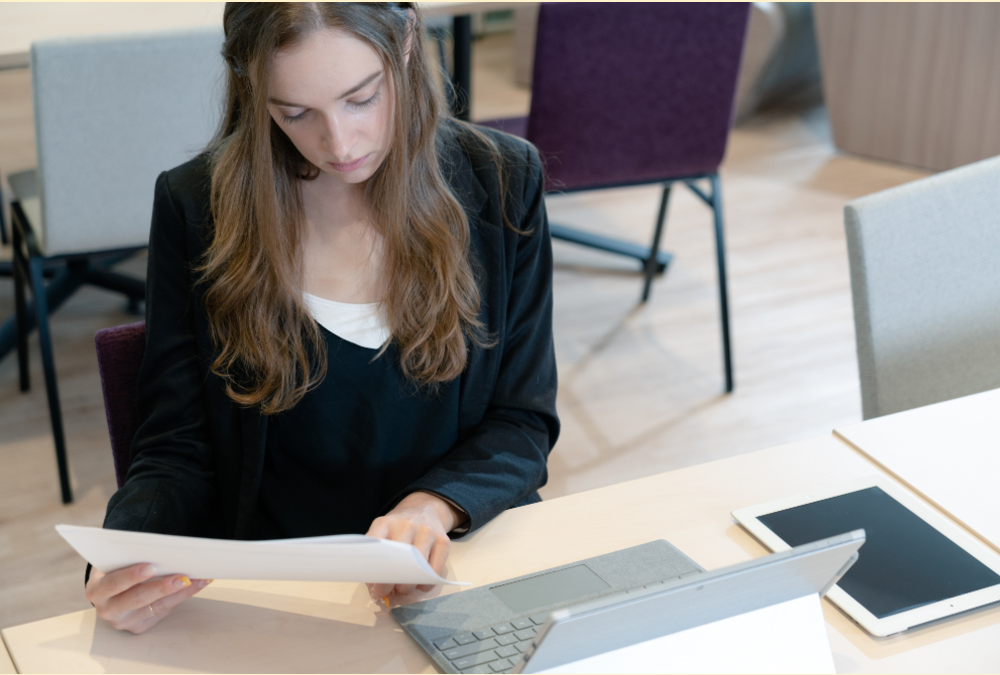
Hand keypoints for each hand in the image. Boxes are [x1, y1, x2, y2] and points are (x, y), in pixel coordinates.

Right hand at [85, 563, 210, 633]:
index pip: (114, 583)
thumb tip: (161, 547)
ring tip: (198, 579)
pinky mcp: (139, 627)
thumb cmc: (118, 567)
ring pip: (155, 606)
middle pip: (137, 598)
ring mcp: (123, 621)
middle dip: (162, 587)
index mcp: (97, 589)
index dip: (131, 576)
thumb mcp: (117, 560)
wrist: (112, 587)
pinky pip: (163, 612)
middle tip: (183, 577)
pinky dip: (182, 596)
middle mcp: (107, 609)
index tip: (151, 567)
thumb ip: (130, 556)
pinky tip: (197, 585)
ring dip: (180, 592)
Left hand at [366, 491, 465, 601]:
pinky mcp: (443, 540)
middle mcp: (406, 524)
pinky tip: (420, 585)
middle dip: (390, 583)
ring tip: (402, 589)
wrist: (424, 508)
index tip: (374, 585)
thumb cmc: (399, 528)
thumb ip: (377, 556)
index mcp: (385, 523)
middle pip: (397, 560)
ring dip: (408, 586)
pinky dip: (426, 584)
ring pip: (418, 567)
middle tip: (386, 592)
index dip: (373, 568)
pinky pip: (436, 570)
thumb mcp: (383, 532)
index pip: (374, 545)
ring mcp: (427, 531)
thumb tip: (377, 589)